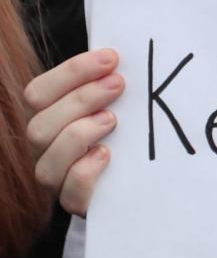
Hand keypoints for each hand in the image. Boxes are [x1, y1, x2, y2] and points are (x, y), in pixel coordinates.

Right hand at [24, 49, 124, 217]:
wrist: (137, 178)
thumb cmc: (122, 130)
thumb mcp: (112, 101)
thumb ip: (105, 80)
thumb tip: (118, 54)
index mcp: (47, 117)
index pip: (39, 92)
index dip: (72, 72)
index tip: (111, 58)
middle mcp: (44, 148)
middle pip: (41, 123)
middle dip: (81, 99)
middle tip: (118, 85)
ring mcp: (56, 178)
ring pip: (47, 159)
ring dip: (79, 133)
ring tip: (112, 120)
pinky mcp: (76, 202)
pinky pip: (69, 192)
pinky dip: (85, 171)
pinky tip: (106, 154)